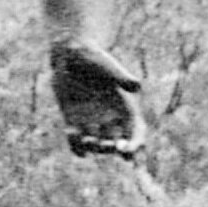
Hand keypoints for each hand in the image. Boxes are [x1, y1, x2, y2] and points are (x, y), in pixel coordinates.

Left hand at [50, 43, 146, 159]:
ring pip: (97, 145)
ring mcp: (92, 122)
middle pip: (117, 143)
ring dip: (93, 147)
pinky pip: (76, 140)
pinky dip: (74, 143)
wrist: (72, 57)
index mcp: (125, 109)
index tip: (126, 150)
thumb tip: (138, 85)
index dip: (134, 144)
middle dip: (112, 148)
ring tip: (86, 140)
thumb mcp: (109, 68)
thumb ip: (122, 78)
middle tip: (106, 146)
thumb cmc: (95, 59)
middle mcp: (111, 119)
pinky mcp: (74, 121)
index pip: (136, 132)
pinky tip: (70, 133)